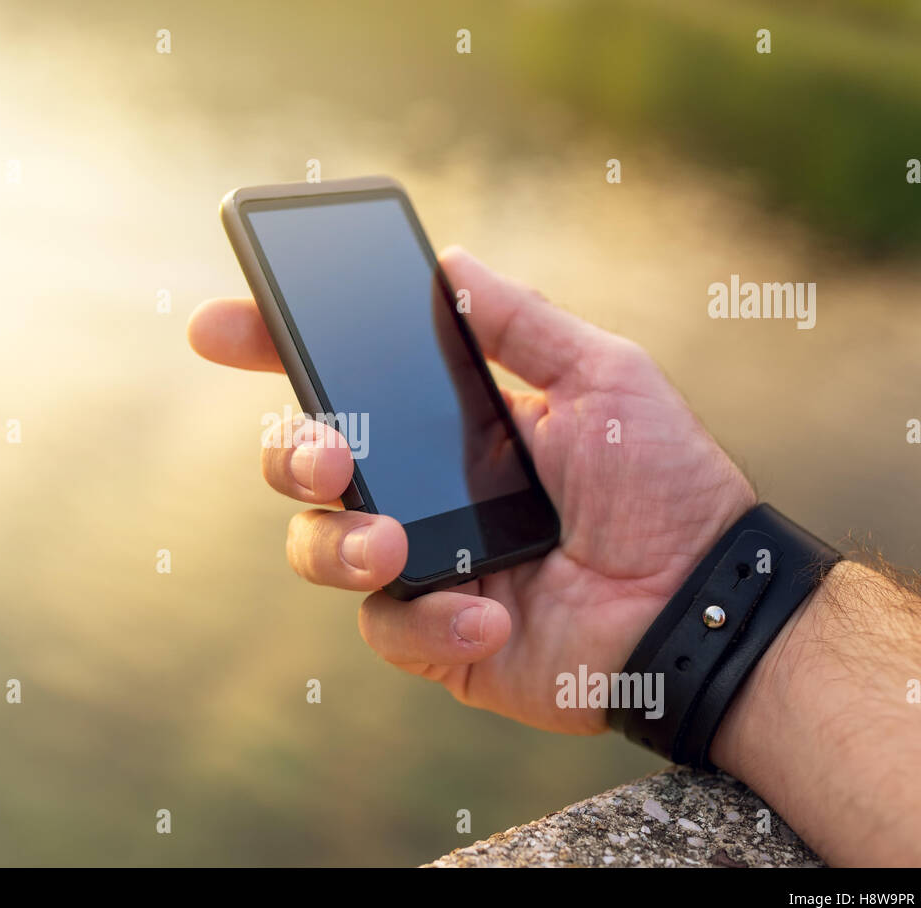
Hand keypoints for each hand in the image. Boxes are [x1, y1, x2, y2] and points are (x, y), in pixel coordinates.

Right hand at [188, 247, 754, 733]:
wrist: (703, 601)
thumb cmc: (666, 484)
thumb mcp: (605, 377)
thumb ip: (522, 322)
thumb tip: (449, 260)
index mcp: (448, 424)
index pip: (342, 382)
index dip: (270, 351)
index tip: (217, 328)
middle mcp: (420, 490)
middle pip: (300, 464)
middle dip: (286, 453)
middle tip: (327, 455)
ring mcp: (423, 564)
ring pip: (317, 547)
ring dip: (336, 543)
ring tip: (393, 544)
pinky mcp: (437, 634)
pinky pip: (385, 627)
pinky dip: (428, 615)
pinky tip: (490, 609)